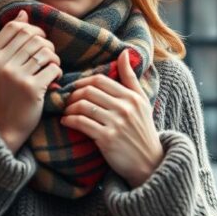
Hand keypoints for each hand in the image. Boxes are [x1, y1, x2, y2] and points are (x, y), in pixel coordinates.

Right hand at [0, 10, 61, 153]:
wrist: (2, 128)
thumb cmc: (2, 96)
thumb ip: (7, 42)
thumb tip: (24, 14)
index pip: (16, 27)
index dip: (33, 30)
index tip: (39, 41)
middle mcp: (0, 63)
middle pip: (33, 37)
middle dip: (46, 44)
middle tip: (49, 57)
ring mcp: (15, 75)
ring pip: (45, 51)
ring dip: (54, 57)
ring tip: (51, 67)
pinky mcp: (31, 88)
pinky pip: (54, 68)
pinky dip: (58, 72)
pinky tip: (53, 80)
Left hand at [62, 49, 163, 187]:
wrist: (149, 163)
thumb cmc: (143, 131)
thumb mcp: (142, 103)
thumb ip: (131, 78)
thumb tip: (125, 52)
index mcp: (133, 97)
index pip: (100, 80)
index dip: (83, 82)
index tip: (76, 90)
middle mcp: (125, 108)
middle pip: (89, 91)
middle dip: (73, 95)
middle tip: (68, 102)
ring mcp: (117, 123)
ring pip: (83, 106)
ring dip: (69, 108)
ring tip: (67, 112)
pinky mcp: (107, 139)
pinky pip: (81, 123)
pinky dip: (69, 121)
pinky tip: (66, 122)